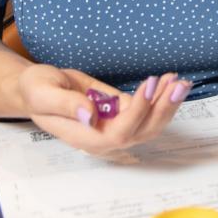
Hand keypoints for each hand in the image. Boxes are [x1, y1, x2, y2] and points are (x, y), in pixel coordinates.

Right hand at [8, 63, 190, 154]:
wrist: (40, 87)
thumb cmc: (37, 91)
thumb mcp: (43, 93)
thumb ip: (64, 105)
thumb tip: (90, 115)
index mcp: (85, 137)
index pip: (120, 133)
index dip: (138, 111)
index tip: (149, 83)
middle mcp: (105, 137)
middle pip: (143, 132)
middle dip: (163, 109)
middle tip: (178, 84)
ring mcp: (116, 126)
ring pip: (150, 123)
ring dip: (168, 103)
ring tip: (180, 81)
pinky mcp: (122, 112)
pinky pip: (148, 110)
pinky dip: (161, 95)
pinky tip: (170, 79)